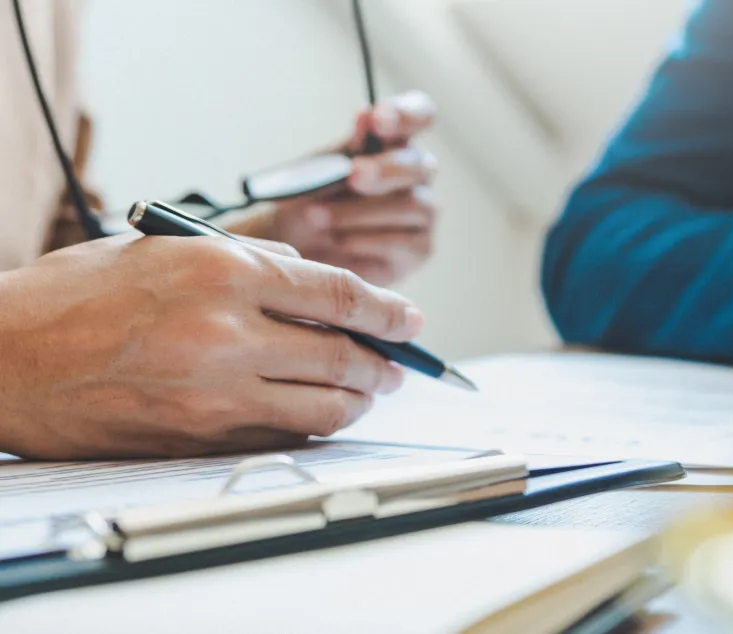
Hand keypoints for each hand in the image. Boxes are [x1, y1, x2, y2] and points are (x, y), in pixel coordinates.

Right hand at [0, 234, 422, 459]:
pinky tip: (317, 414)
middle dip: (384, 361)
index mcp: (221, 271)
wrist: (4, 360)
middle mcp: (226, 332)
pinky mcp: (200, 439)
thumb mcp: (165, 247)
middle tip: (397, 363)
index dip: (387, 309)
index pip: (338, 293)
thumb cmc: (76, 295)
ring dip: (359, 401)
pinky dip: (312, 426)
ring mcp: (215, 393)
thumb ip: (248, 260)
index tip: (410, 319)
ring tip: (368, 391)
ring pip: (324, 407)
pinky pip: (282, 439)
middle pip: (343, 355)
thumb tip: (311, 278)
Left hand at [270, 91, 437, 286]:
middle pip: (419, 164)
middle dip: (384, 170)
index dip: (407, 114)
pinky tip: (337, 239)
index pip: (419, 114)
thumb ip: (349, 147)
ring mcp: (424, 211)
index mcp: (396, 142)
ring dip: (359, 211)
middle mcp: (417, 173)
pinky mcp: (421, 248)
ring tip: (317, 217)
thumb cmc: (314, 198)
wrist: (299, 246)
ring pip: (410, 205)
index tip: (378, 119)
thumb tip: (366, 114)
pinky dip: (363, 239)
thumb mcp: (322, 169)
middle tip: (353, 175)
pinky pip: (401, 241)